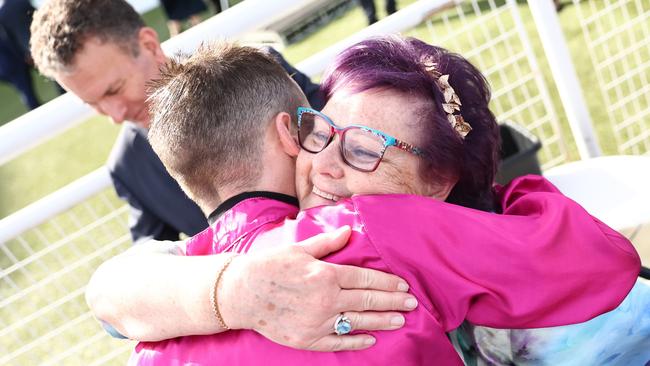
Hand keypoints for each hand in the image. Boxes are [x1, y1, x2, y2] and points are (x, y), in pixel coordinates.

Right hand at [219, 226, 416, 350]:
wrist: (241, 293)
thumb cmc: (269, 266)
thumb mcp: (299, 249)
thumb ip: (327, 243)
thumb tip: (349, 232)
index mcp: (325, 274)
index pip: (365, 278)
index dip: (387, 282)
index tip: (402, 285)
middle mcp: (325, 299)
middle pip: (368, 300)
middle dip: (393, 301)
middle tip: (412, 303)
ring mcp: (317, 321)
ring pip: (358, 322)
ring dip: (382, 321)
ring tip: (401, 320)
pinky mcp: (307, 339)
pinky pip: (338, 342)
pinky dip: (356, 341)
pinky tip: (371, 338)